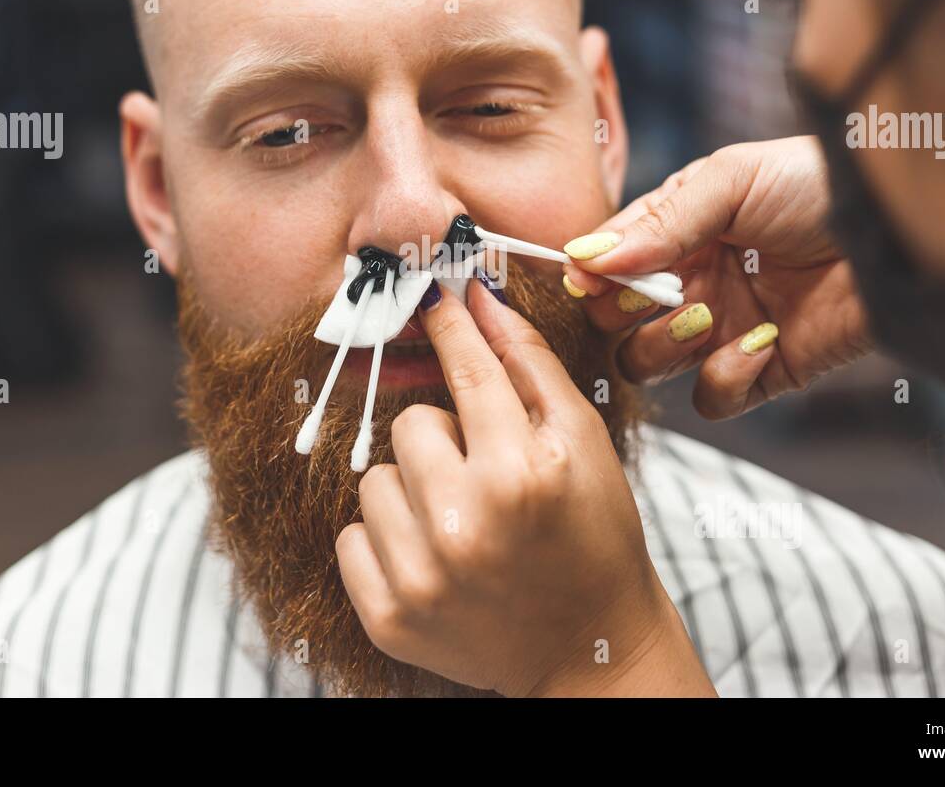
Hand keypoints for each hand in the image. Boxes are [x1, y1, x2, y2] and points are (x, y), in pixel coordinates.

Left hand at [335, 276, 713, 696]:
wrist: (590, 647)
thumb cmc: (594, 533)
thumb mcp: (582, 440)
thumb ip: (530, 364)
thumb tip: (478, 297)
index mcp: (522, 474)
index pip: (468, 371)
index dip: (449, 327)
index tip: (431, 296)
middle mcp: (466, 526)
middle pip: (410, 425)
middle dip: (443, 438)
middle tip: (483, 472)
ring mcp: (420, 578)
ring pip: (375, 481)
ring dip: (412, 491)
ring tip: (461, 520)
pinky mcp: (388, 618)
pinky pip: (351, 538)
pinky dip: (385, 541)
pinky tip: (434, 557)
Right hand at [562, 137, 871, 418]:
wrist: (897, 229)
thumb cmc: (816, 185)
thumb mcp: (730, 181)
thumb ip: (658, 222)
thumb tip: (586, 259)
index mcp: (675, 232)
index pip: (608, 264)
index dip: (591, 276)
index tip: (587, 280)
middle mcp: (690, 283)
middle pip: (614, 323)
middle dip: (622, 312)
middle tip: (655, 294)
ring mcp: (721, 331)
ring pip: (648, 365)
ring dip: (663, 345)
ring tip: (706, 315)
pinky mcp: (761, 372)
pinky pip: (713, 400)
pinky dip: (725, 378)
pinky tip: (763, 341)